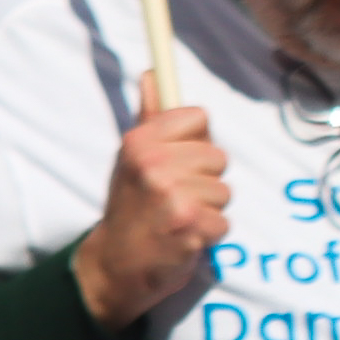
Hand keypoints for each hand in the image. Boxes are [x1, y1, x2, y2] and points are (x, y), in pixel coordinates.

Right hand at [71, 102, 232, 329]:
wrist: (115, 266)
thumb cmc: (129, 207)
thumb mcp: (131, 158)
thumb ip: (149, 117)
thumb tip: (153, 73)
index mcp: (140, 141)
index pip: (199, 117)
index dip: (194, 141)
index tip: (177, 159)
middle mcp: (154, 164)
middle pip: (218, 155)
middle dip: (204, 179)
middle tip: (174, 197)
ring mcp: (172, 196)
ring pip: (224, 191)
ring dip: (208, 209)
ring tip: (178, 218)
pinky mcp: (190, 227)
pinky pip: (224, 222)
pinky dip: (209, 235)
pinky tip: (184, 238)